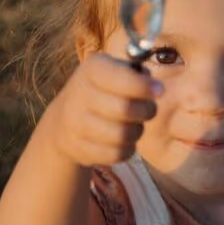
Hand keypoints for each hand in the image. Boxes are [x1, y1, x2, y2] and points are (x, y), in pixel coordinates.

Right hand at [47, 52, 160, 167]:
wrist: (63, 122)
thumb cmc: (102, 92)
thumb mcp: (114, 72)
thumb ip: (137, 74)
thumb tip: (156, 87)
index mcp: (91, 70)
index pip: (123, 79)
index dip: (145, 87)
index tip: (160, 90)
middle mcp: (79, 94)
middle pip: (125, 109)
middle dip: (146, 111)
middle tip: (149, 110)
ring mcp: (74, 123)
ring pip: (122, 134)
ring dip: (137, 131)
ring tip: (135, 125)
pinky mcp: (78, 148)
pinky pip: (116, 154)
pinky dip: (127, 149)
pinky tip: (123, 141)